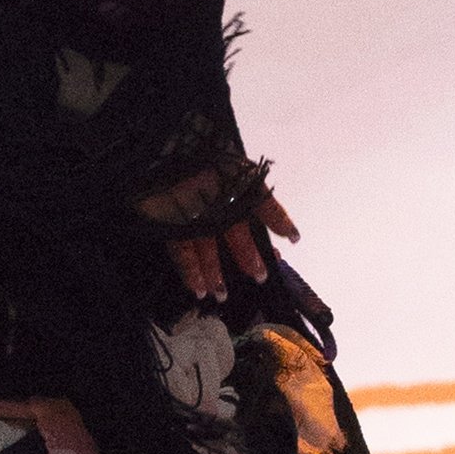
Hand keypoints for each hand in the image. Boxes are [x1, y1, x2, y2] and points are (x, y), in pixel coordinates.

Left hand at [135, 163, 300, 302]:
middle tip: (260, 277)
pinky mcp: (169, 224)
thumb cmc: (206, 165)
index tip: (293, 239)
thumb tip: (291, 233)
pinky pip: (182, 250)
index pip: (260, 204)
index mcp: (233, 183)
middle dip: (248, 256)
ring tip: (222, 295)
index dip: (277, 219)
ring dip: (215, 272)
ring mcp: (191, 213)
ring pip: (206, 247)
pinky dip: (190, 270)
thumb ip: (266, 205)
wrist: (160, 158)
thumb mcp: (242, 180)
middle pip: (234, 233)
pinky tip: (199, 289)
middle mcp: (214, 199)